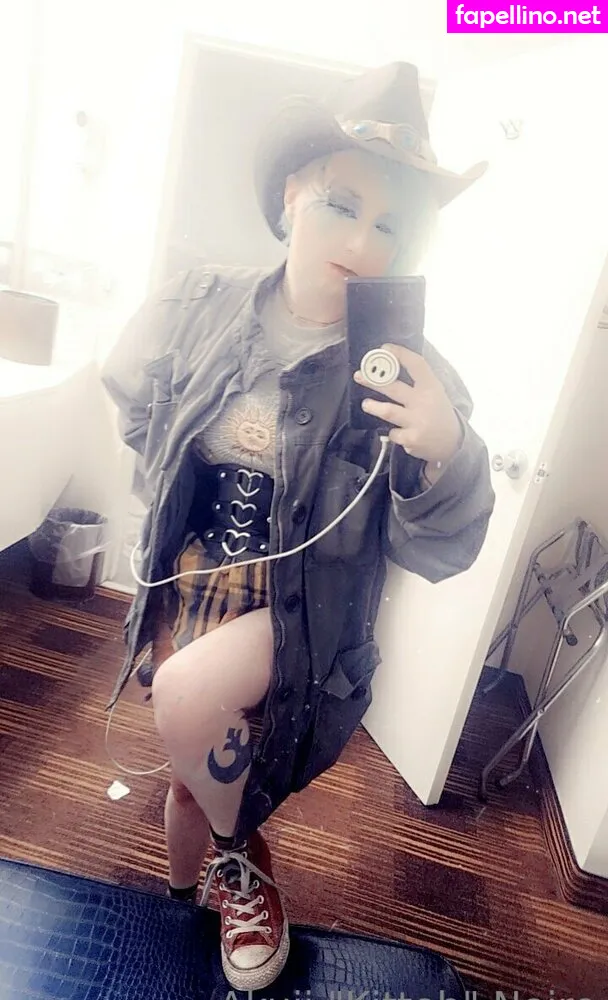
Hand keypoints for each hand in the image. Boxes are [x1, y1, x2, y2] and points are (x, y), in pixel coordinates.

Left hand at [354, 343, 463, 464]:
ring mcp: (418, 421)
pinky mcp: (412, 439)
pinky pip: (393, 433)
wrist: (452, 441)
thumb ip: (416, 381)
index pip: (417, 364)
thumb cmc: (437, 412)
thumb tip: (387, 367)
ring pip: (388, 411)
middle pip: (394, 388)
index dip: (400, 354)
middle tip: (359, 375)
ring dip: (374, 407)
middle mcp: (424, 402)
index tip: (384, 348)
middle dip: (373, 381)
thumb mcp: (434, 392)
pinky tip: (400, 432)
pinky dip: (393, 432)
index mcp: (431, 387)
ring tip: (366, 404)